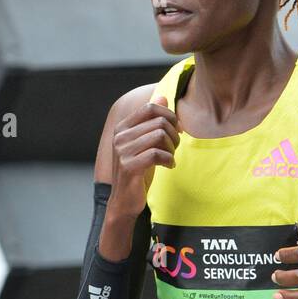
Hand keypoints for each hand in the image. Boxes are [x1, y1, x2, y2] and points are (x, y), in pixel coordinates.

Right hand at [111, 95, 181, 216]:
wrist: (125, 201)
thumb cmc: (138, 171)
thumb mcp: (146, 144)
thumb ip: (153, 122)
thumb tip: (164, 97)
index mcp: (123, 127)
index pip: (150, 107)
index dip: (169, 116)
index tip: (177, 130)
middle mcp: (120, 136)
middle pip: (158, 121)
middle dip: (173, 134)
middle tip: (175, 148)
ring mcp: (122, 151)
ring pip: (159, 136)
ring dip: (171, 148)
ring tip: (171, 157)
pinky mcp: (129, 167)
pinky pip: (156, 154)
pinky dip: (168, 160)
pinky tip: (169, 166)